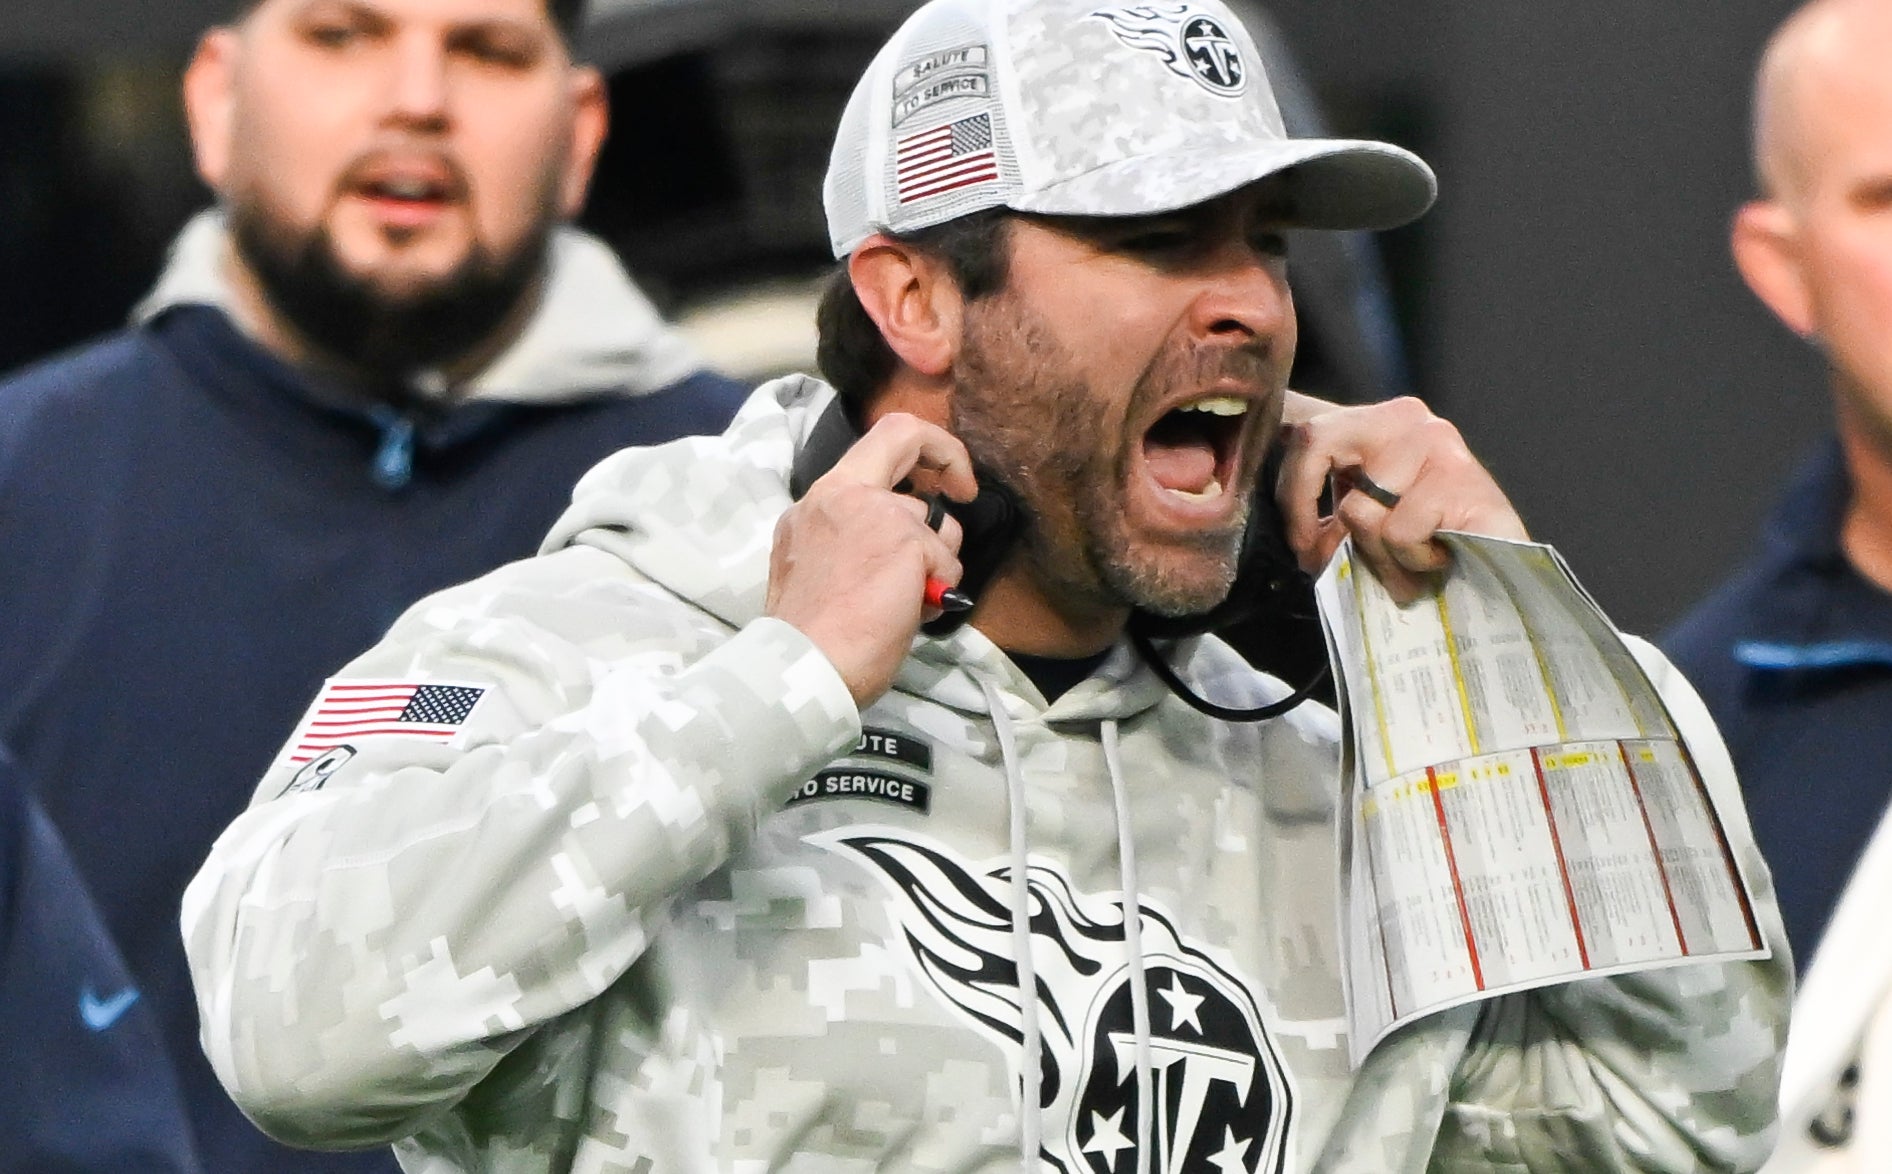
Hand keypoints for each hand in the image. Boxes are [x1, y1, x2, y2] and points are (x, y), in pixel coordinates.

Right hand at [767, 412, 976, 706]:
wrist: (803, 667)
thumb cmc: (809, 633)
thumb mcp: (814, 563)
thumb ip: (850, 537)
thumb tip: (895, 546)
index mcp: (817, 500)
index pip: (875, 438)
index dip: (921, 444)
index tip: (939, 481)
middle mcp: (843, 493)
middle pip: (906, 437)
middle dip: (949, 457)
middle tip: (966, 492)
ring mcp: (878, 513)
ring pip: (938, 524)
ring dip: (937, 563)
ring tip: (907, 604)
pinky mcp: (908, 543)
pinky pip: (948, 565)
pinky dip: (938, 593)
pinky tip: (909, 616)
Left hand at [1275, 395, 1527, 600]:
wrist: (1503, 575)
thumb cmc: (1425, 549)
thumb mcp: (1362, 522)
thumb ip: (1327, 517)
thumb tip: (1301, 539)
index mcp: (1378, 421)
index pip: (1308, 436)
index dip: (1291, 495)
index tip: (1299, 542)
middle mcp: (1409, 419)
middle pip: (1317, 451)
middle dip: (1324, 527)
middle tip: (1336, 561)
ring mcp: (1439, 443)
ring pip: (1360, 509)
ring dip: (1378, 555)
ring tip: (1409, 565)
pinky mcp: (1463, 477)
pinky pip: (1401, 529)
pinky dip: (1411, 559)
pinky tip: (1439, 560)